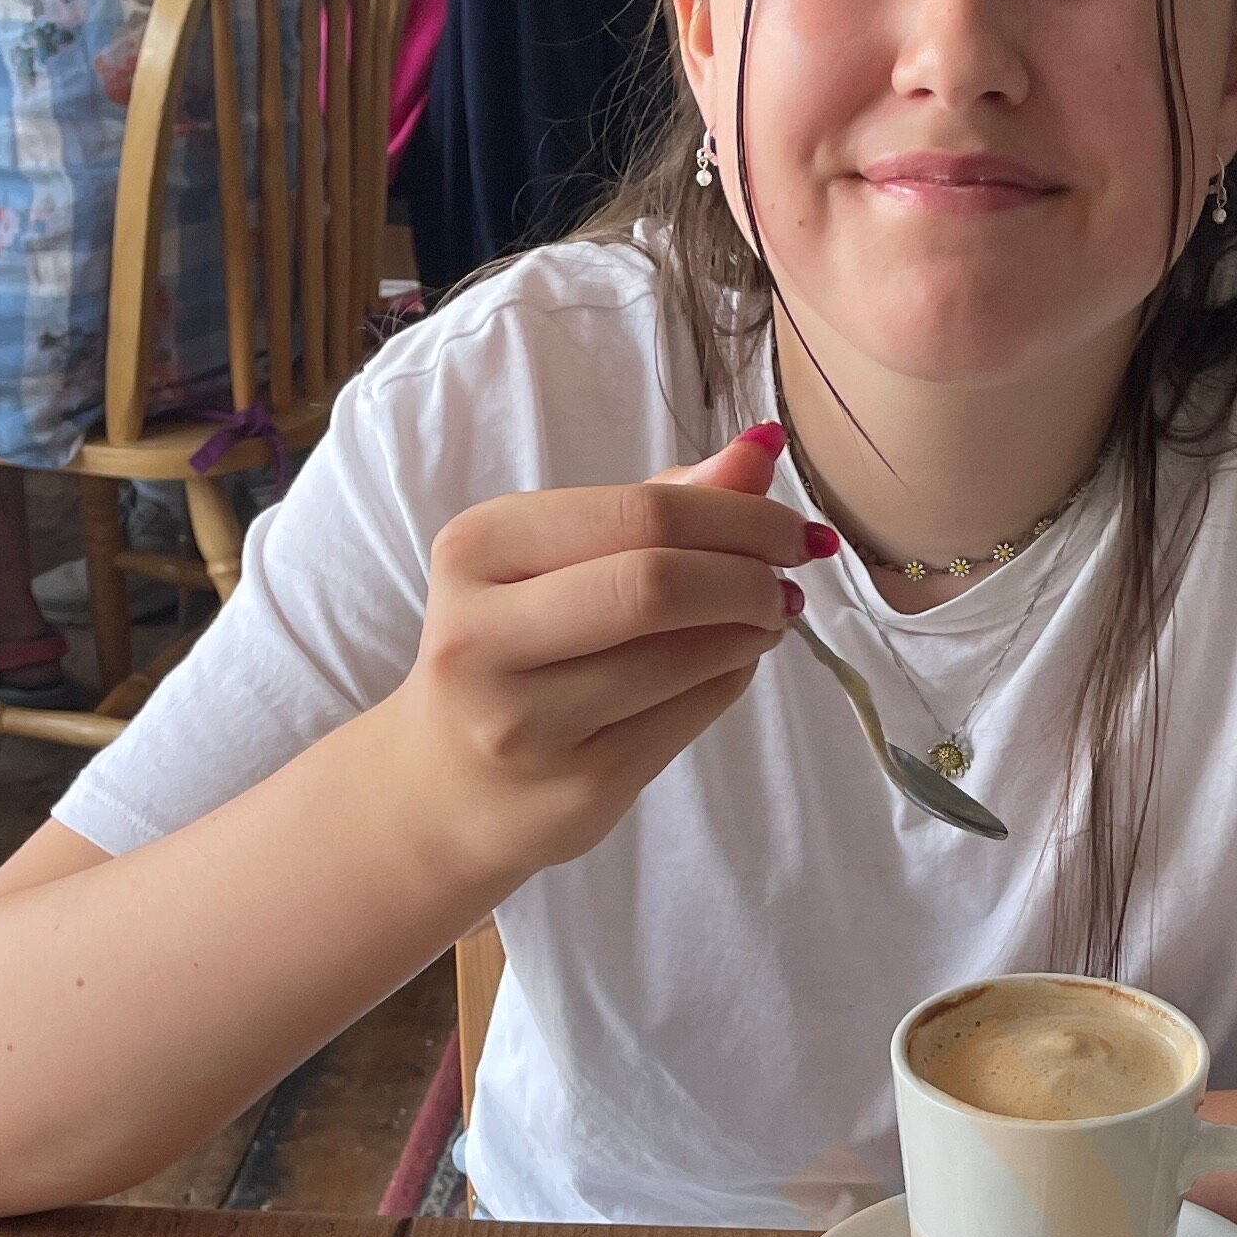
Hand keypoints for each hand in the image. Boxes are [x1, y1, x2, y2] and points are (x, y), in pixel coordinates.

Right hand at [386, 425, 816, 900]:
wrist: (446, 788)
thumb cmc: (513, 648)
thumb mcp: (556, 560)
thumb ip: (657, 504)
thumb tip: (762, 449)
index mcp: (477, 550)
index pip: (640, 514)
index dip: (739, 516)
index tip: (791, 527)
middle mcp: (485, 635)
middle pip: (658, 584)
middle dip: (751, 572)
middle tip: (791, 574)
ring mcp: (528, 722)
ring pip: (685, 657)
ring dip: (752, 629)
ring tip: (768, 616)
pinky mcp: (579, 785)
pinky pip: (691, 714)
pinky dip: (733, 676)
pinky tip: (735, 661)